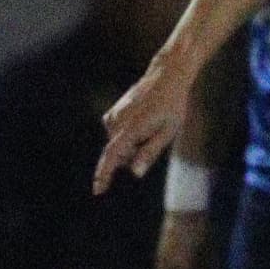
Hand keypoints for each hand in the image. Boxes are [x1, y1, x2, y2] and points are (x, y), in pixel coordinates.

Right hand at [94, 57, 194, 192]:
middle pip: (122, 155)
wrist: (165, 78)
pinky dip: (128, 137)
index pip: (112, 156)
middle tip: (155, 136)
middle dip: (135, 155)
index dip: (104, 174)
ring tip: (150, 126)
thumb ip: (150, 153)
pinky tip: (141, 123)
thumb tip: (135, 173)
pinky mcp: (111, 115)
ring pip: (120, 146)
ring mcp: (112, 117)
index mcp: (132, 128)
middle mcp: (117, 122)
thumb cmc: (172, 106)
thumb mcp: (168, 132)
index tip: (98, 191)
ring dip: (133, 145)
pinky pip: (117, 137)